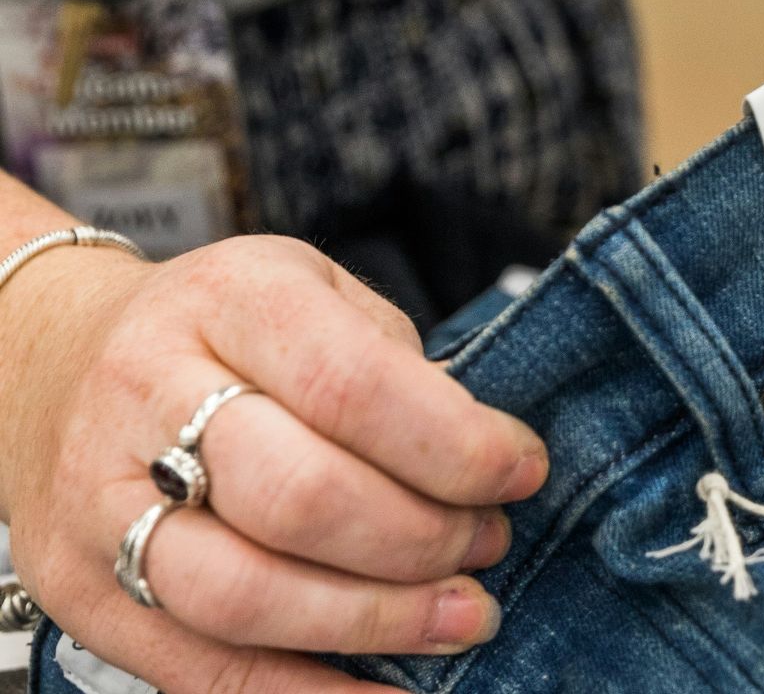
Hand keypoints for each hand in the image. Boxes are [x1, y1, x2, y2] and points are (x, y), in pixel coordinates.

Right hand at [0, 236, 548, 692]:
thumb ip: (397, 368)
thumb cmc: (224, 332)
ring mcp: (100, 502)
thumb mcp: (317, 294)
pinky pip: (204, 672)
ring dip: (377, 621)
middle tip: (487, 544)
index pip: (350, 385)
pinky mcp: (84, 594)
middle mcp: (147, 394)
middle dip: (423, 539)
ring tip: (458, 615)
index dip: (454, 445)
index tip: (520, 472)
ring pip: (247, 594)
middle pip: (301, 497)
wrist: (57, 360)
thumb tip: (487, 464)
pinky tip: (391, 692)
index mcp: (228, 301)